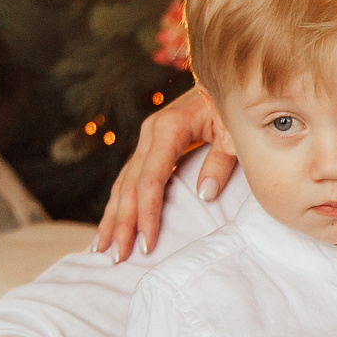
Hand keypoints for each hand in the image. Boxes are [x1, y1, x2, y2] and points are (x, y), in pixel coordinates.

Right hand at [93, 87, 238, 258]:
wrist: (225, 80)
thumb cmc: (232, 106)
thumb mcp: (234, 133)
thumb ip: (221, 162)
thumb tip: (205, 194)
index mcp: (169, 129)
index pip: (151, 180)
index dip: (147, 214)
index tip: (147, 243)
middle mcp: (151, 133)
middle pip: (129, 185)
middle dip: (122, 223)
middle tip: (117, 256)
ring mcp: (147, 138)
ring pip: (123, 183)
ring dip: (112, 216)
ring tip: (102, 247)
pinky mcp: (151, 145)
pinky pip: (130, 177)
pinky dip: (119, 202)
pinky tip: (110, 223)